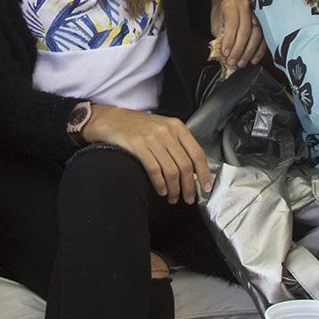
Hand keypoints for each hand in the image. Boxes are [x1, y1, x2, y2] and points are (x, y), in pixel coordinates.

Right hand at [82, 104, 212, 203]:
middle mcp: (166, 131)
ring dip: (175, 189)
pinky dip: (160, 184)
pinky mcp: (138, 146)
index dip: (204, 173)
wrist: (111, 120)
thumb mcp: (162, 128)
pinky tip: (161, 191)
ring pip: (172, 171)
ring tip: (173, 198)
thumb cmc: (138, 126)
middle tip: (189, 198)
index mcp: (177, 126)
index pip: (197, 153)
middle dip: (189, 186)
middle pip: (185, 165)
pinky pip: (155, 170)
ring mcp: (152, 138)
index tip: (206, 187)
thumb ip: (178, 143)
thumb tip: (193, 169)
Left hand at [210, 0, 264, 73]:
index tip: (225, 53)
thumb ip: (220, 37)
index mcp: (231, 4)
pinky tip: (252, 60)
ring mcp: (256, 14)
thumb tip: (225, 54)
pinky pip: (263, 38)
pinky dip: (258, 51)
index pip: (232, 23)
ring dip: (249, 52)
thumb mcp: (216, 23)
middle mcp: (245, 7)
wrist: (228, 2)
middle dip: (239, 49)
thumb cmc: (221, 13)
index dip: (229, 40)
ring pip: (256, 35)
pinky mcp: (263, 23)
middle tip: (233, 61)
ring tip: (241, 63)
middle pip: (246, 30)